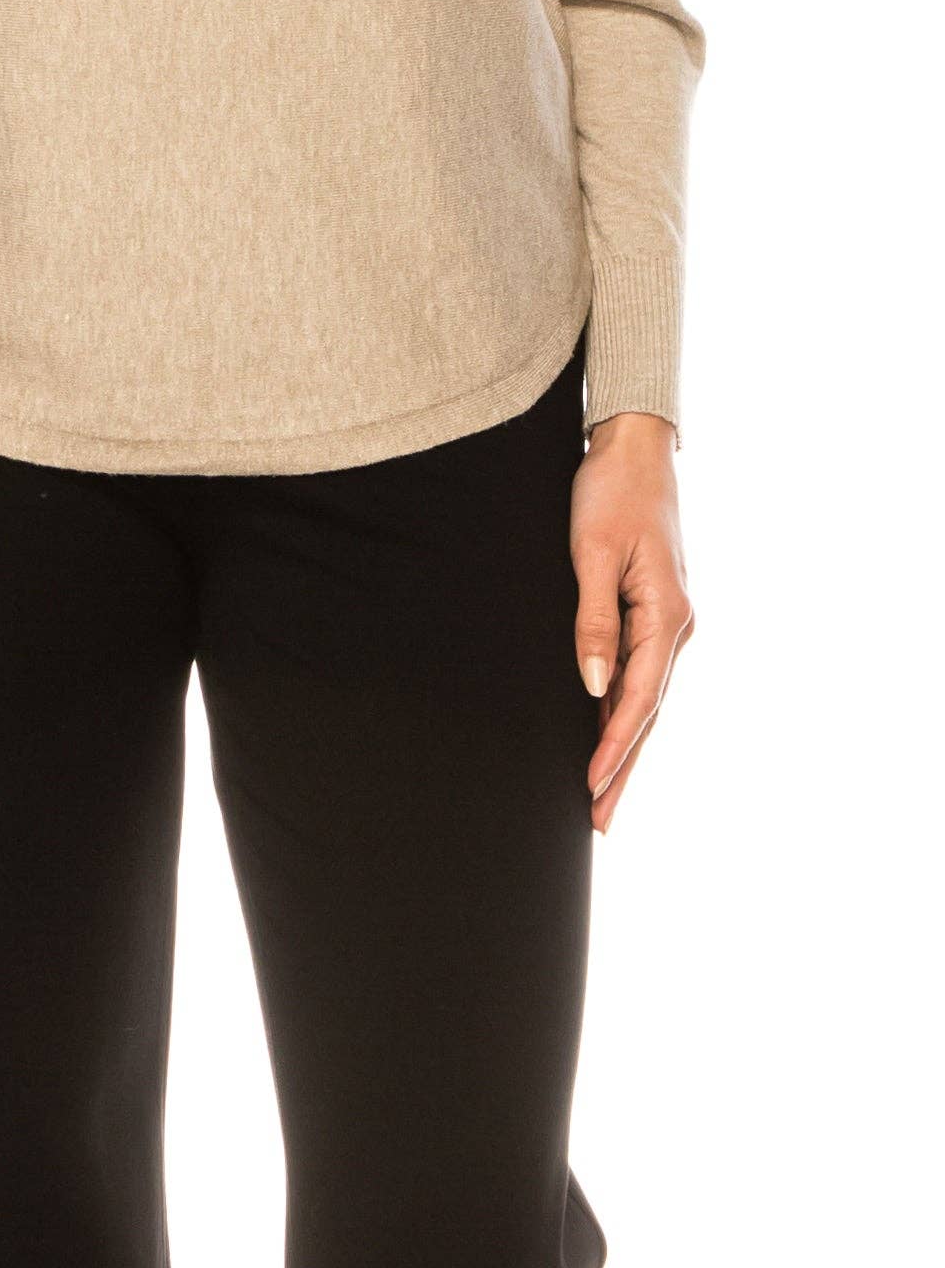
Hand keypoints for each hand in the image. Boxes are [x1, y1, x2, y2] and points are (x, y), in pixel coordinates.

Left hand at [571, 412, 693, 832]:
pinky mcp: (654, 611)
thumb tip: (592, 684)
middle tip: (598, 820)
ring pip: (644, 697)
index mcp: (668, 615)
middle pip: (647, 710)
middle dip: (622, 765)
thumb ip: (593, 620)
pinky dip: (622, 709)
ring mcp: (668, 620)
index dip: (614, 745)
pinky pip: (639, 673)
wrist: (633, 447)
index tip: (591, 785)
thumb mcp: (592, 553)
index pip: (639, 698)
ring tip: (600, 793)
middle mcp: (676, 625)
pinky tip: (603, 733)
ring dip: (623, 743)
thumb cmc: (611, 492)